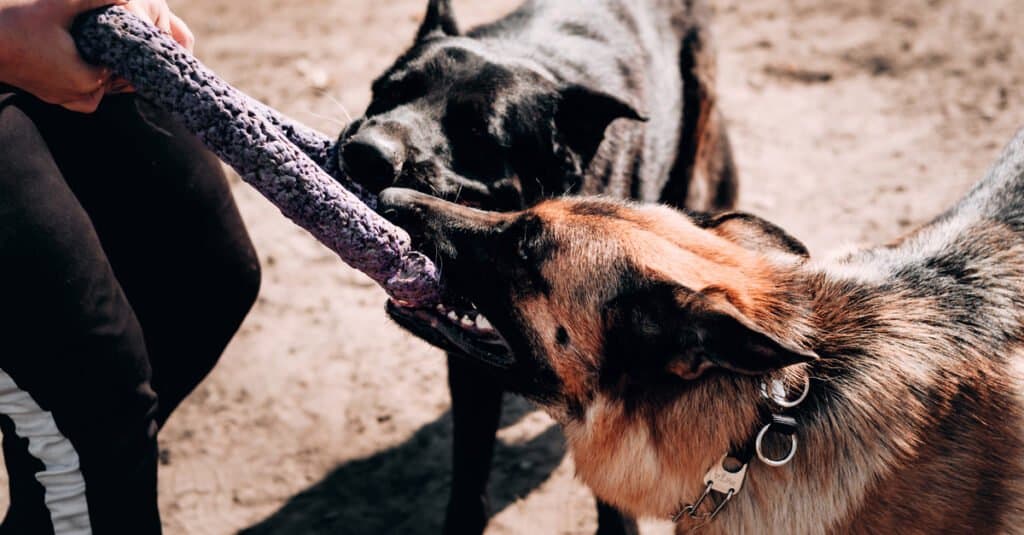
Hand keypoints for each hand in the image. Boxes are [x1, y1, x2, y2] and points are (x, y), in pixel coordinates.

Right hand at [0, 0, 194, 112]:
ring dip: (103, 71)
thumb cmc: (18, 20)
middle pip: (114, 81)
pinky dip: (86, 78)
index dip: (130, 52)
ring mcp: (63, 99)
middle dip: (120, 62)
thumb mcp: (60, 5)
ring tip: (101, 48)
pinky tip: (84, 57)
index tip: (134, 38)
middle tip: (119, 41)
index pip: (124, 70)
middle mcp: (79, 96)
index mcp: (88, 78)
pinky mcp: (51, 96)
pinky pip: (81, 92)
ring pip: (99, 88)